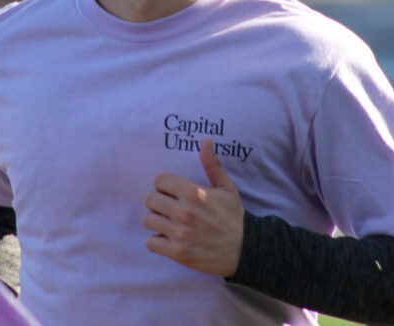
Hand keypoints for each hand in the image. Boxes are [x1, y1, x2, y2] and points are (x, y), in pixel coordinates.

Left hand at [143, 138, 243, 276]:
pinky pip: (151, 242)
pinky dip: (157, 241)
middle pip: (150, 199)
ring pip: (148, 220)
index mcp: (194, 192)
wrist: (245, 249)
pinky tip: (168, 239)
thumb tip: (206, 141)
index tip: (172, 193)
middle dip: (158, 203)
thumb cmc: (234, 217)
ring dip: (156, 222)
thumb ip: (212, 165)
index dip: (165, 186)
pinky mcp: (178, 252)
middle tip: (169, 209)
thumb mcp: (226, 188)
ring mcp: (180, 233)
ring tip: (168, 224)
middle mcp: (185, 211)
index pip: (160, 180)